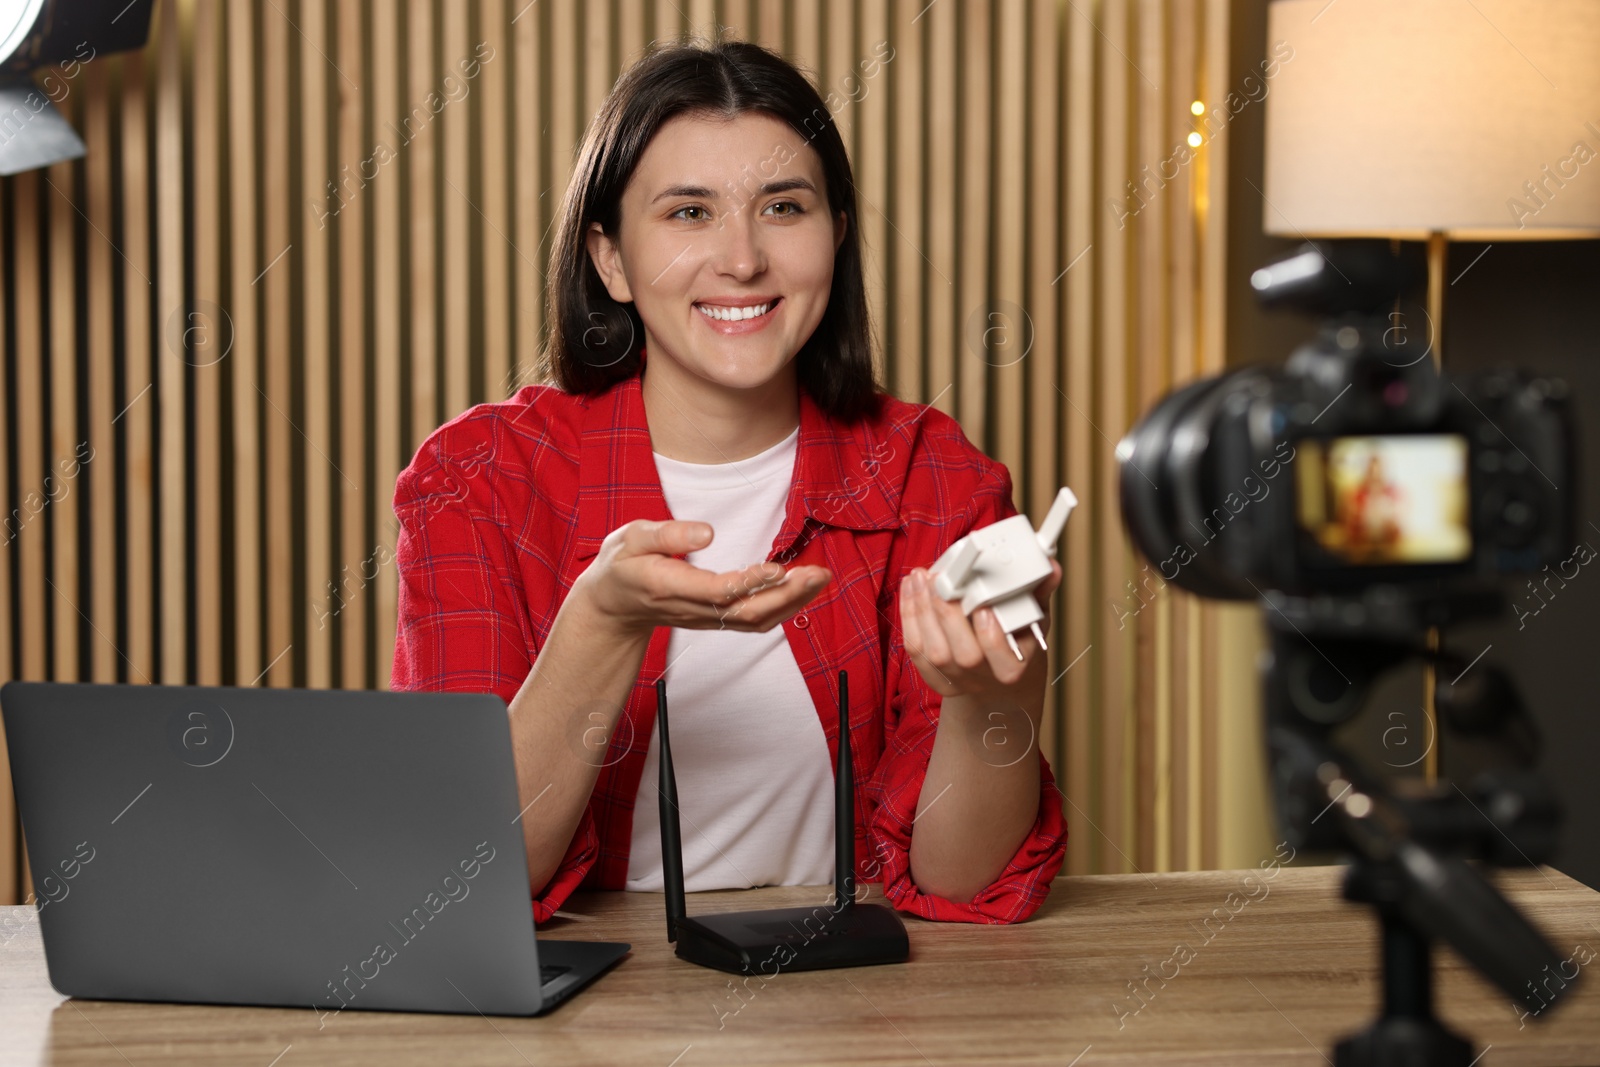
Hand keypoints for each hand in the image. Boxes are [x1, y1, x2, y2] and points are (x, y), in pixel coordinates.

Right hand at [572, 519, 831, 640]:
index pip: (716, 591)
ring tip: (819, 577)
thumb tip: (707, 531)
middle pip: (745, 612)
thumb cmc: (623, 565)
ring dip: (792, 603)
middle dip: (786, 596)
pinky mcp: (716, 620)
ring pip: (755, 621)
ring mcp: (706, 619)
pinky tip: (802, 589)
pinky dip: (782, 608)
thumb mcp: (631, 538)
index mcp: (668, 587)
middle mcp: (692, 609)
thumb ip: (668, 533)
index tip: (777, 568)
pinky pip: (754, 621)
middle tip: (817, 572)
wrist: (616, 605)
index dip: (748, 582)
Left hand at [899, 559, 1062, 699]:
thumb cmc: (1016, 640)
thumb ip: (1039, 591)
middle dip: (948, 615)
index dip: (991, 636)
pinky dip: (909, 616)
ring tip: (922, 577)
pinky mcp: (933, 676)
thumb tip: (1051, 567)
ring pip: (934, 651)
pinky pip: (915, 649)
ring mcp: (956, 680)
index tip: (983, 607)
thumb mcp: (1035, 617)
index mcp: (1014, 668)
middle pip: (963, 655)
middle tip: (940, 579)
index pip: (1004, 661)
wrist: (997, 678)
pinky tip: (912, 589)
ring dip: (922, 611)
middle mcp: (983, 678)